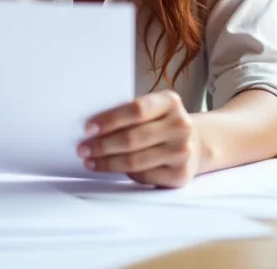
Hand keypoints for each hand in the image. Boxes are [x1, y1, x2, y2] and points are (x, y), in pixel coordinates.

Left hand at [78, 90, 200, 187]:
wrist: (193, 144)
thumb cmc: (161, 124)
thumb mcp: (152, 109)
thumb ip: (129, 114)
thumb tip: (93, 127)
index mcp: (170, 102)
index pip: (136, 109)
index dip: (110, 119)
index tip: (88, 128)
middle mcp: (180, 125)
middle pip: (133, 138)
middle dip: (102, 145)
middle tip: (83, 148)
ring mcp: (182, 151)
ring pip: (135, 160)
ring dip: (107, 162)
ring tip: (90, 161)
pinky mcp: (180, 174)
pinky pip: (143, 175)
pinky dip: (124, 173)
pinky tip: (112, 169)